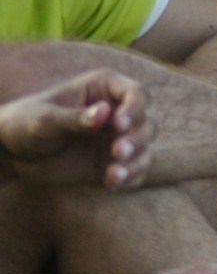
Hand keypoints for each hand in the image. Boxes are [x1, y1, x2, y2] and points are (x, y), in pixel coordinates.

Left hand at [0, 70, 151, 188]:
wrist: (12, 154)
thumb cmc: (25, 124)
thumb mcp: (44, 120)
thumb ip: (74, 118)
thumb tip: (104, 112)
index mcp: (105, 89)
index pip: (137, 94)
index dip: (135, 108)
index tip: (119, 126)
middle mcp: (117, 112)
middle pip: (147, 123)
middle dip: (137, 139)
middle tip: (117, 152)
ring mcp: (116, 138)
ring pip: (145, 147)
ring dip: (136, 160)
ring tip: (114, 173)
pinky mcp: (112, 162)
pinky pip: (134, 170)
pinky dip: (129, 178)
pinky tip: (112, 183)